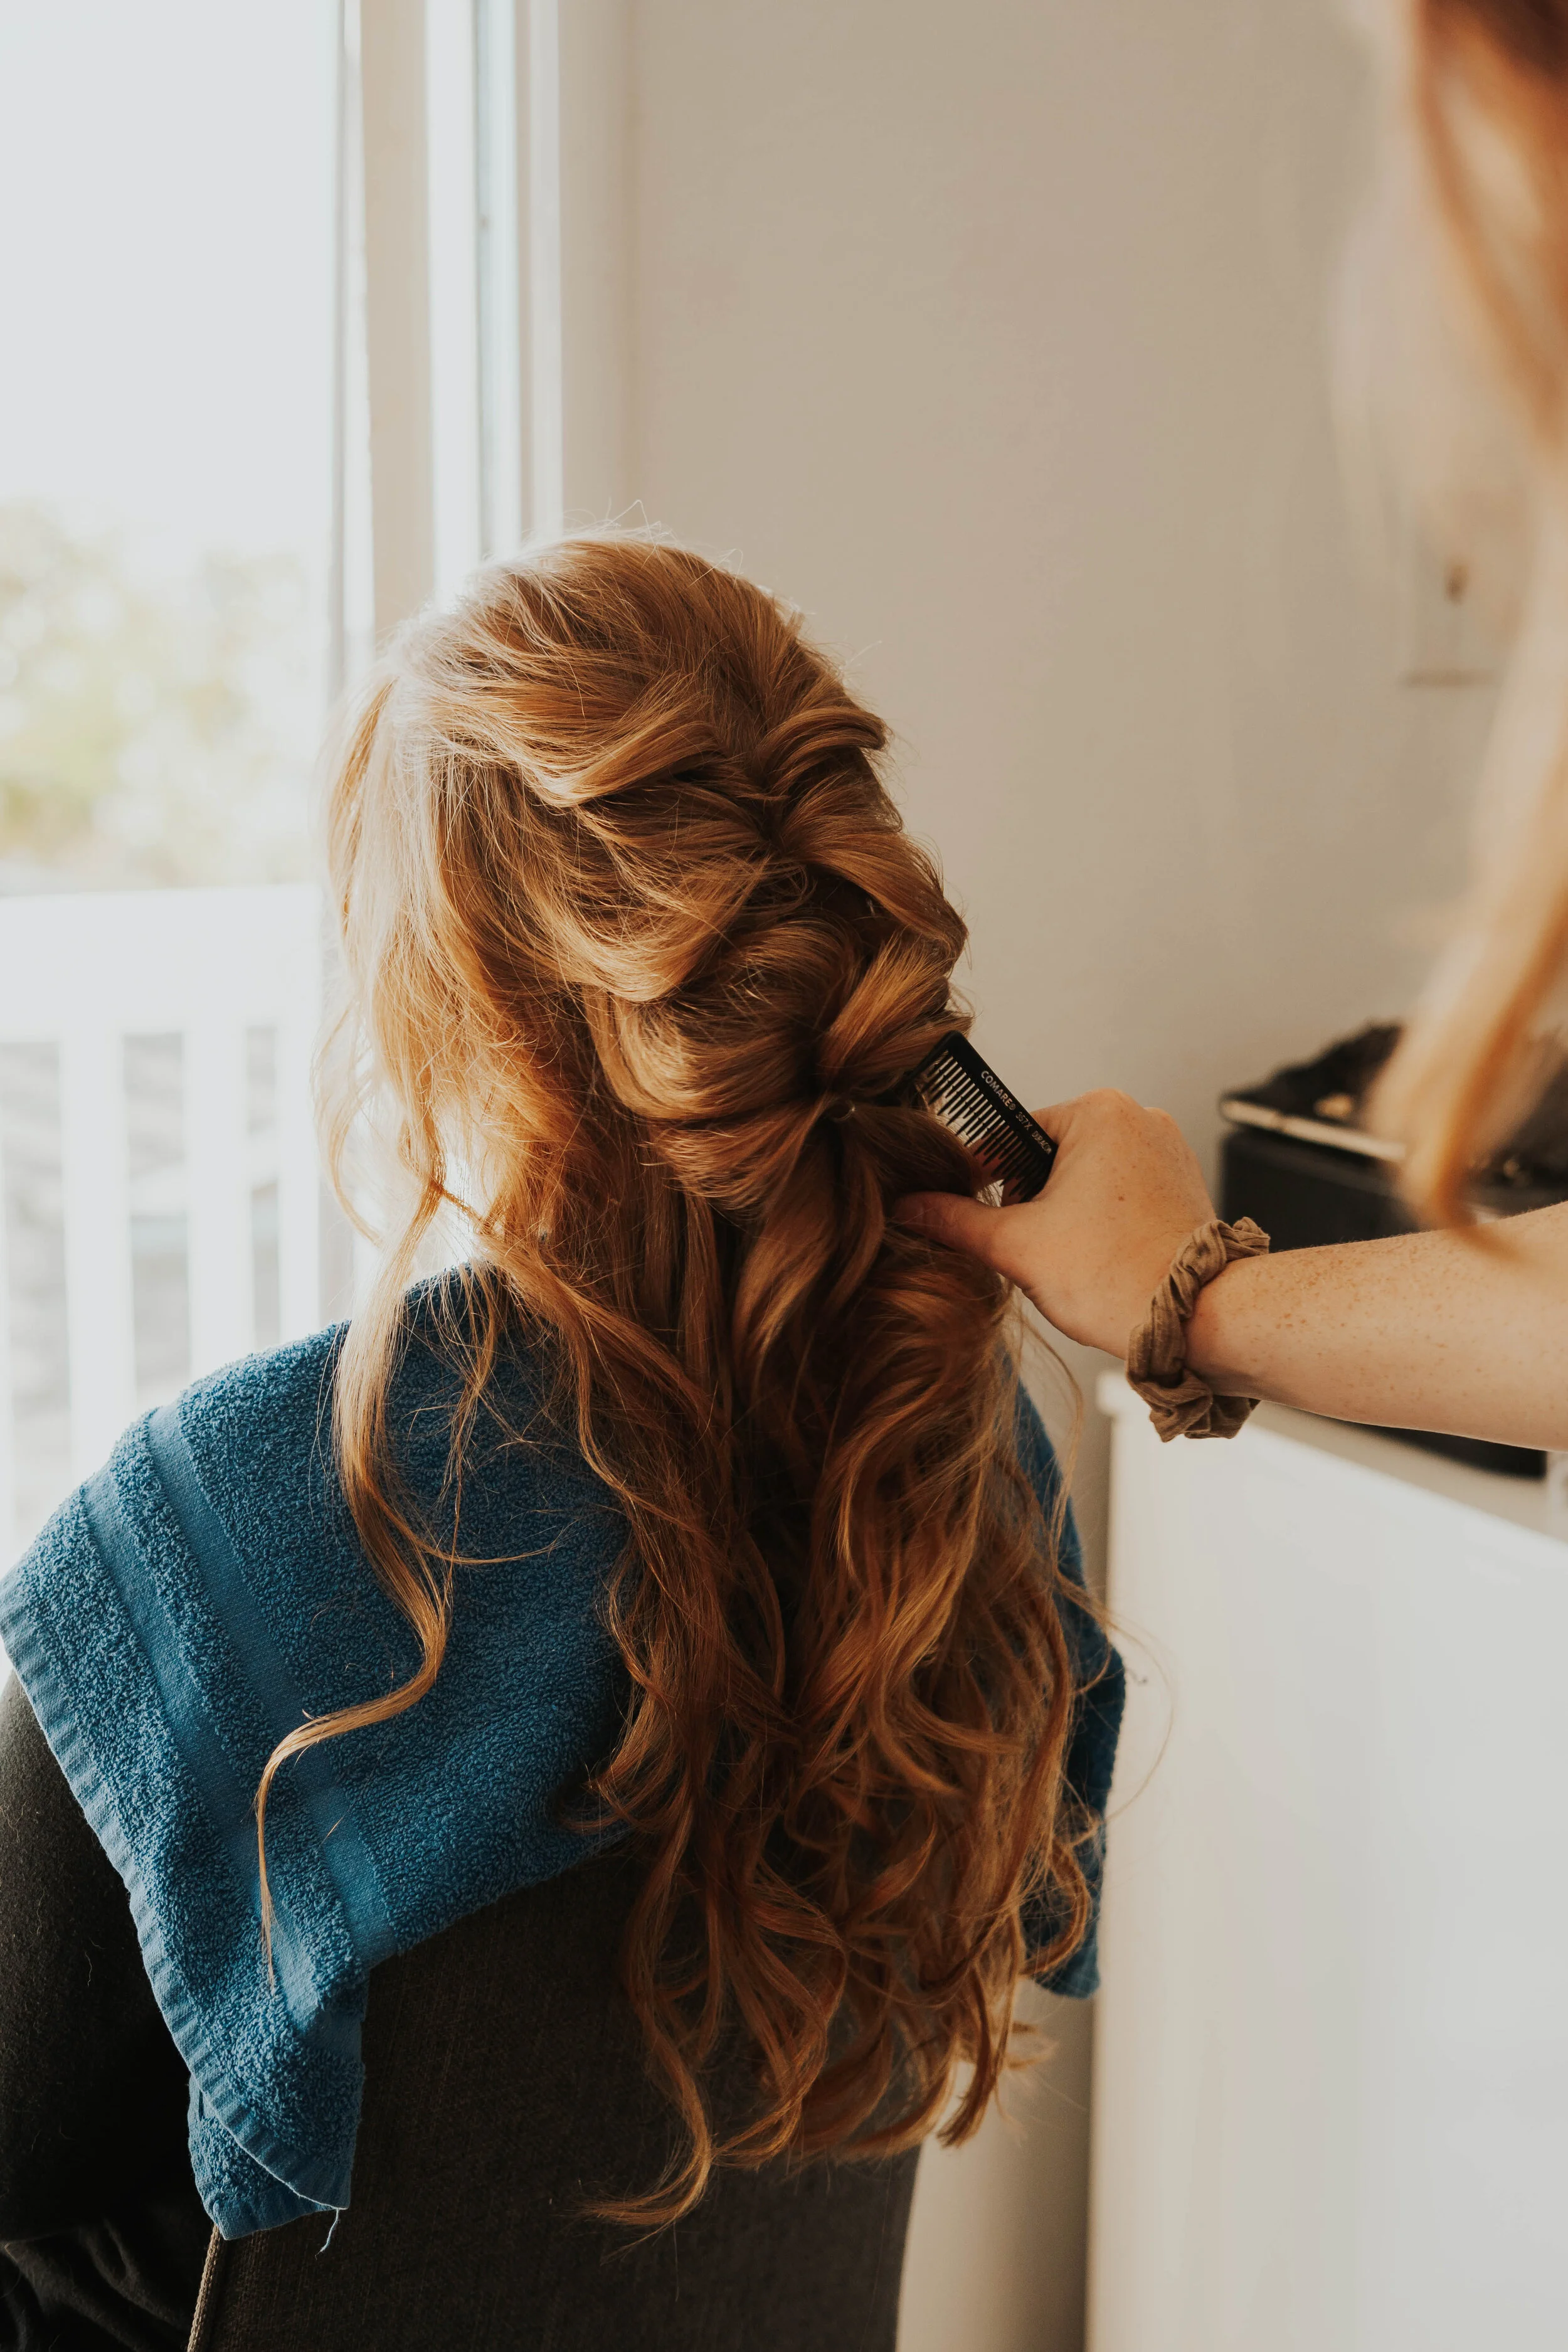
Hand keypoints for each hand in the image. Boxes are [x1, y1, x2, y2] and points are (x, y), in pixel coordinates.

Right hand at [895, 1089, 1216, 1356]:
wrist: (1200, 1318)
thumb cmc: (1119, 1277)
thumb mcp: (1016, 1247)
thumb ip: (953, 1221)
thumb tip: (908, 1208)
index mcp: (1097, 1111)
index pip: (1010, 1138)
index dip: (983, 1183)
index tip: (974, 1216)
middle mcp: (1137, 1117)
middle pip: (1047, 1158)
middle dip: (1029, 1204)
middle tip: (1032, 1249)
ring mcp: (1166, 1149)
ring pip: (1083, 1179)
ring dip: (1062, 1215)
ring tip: (1070, 1259)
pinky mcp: (1181, 1183)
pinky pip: (1119, 1193)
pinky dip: (1099, 1222)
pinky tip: (1099, 1258)